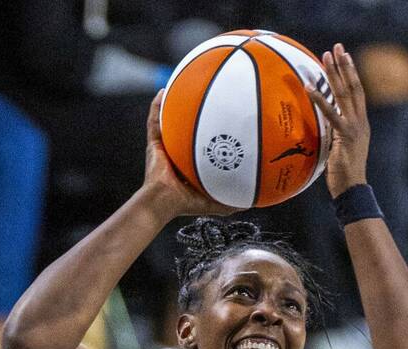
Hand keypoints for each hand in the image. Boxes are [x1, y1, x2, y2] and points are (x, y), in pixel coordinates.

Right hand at [141, 91, 236, 218]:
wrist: (164, 202)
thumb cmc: (186, 204)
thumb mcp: (216, 203)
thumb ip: (232, 201)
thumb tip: (253, 202)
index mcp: (190, 165)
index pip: (203, 145)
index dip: (213, 134)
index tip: (225, 121)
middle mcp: (177, 154)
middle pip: (188, 129)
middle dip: (196, 115)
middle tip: (209, 99)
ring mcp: (165, 147)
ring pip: (170, 121)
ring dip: (175, 105)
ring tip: (183, 86)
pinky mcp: (154, 144)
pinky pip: (154, 121)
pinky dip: (156, 106)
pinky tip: (163, 92)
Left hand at [305, 44, 369, 198]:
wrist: (352, 189)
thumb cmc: (343, 173)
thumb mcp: (339, 147)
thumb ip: (333, 133)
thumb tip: (321, 126)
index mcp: (360, 123)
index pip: (356, 92)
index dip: (350, 73)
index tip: (343, 57)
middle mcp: (360, 121)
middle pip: (352, 87)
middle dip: (344, 65)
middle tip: (336, 48)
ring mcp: (355, 127)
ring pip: (345, 94)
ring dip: (334, 74)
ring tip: (325, 57)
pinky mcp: (346, 135)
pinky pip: (331, 114)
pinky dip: (320, 100)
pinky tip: (310, 88)